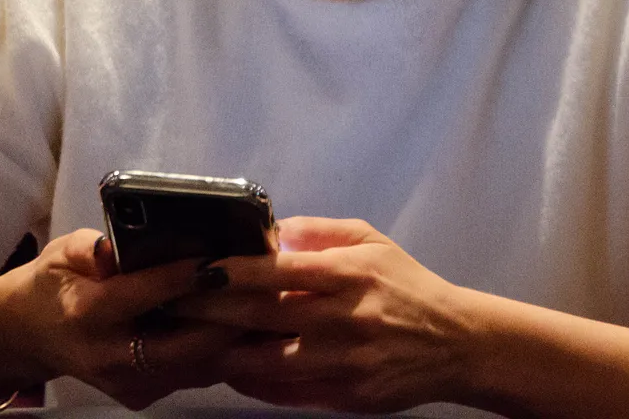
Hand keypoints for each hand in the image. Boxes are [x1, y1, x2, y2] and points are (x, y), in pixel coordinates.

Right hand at [0, 229, 242, 409]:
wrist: (31, 336)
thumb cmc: (54, 283)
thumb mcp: (61, 253)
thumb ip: (88, 247)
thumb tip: (112, 248)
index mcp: (87, 313)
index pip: (142, 295)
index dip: (184, 278)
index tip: (222, 260)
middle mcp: (109, 355)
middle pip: (181, 345)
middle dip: (226, 319)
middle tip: (263, 291)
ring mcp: (127, 384)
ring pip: (194, 367)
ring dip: (232, 340)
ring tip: (267, 308)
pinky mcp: (140, 397)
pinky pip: (191, 376)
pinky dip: (220, 353)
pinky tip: (246, 328)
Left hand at [175, 217, 473, 412]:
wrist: (456, 343)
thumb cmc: (406, 286)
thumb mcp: (372, 241)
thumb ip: (320, 232)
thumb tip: (271, 232)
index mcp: (349, 274)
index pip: (279, 271)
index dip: (232, 271)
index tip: (195, 268)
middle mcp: (345, 318)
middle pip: (263, 316)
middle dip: (210, 311)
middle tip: (172, 304)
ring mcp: (344, 362)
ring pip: (267, 362)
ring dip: (224, 352)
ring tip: (189, 340)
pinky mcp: (346, 397)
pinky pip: (286, 394)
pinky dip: (253, 383)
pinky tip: (230, 369)